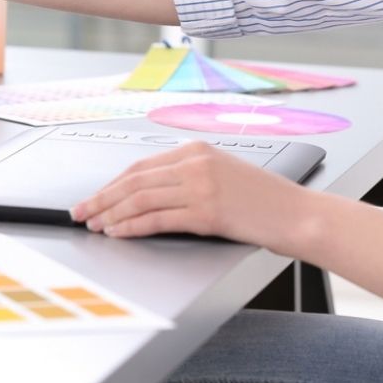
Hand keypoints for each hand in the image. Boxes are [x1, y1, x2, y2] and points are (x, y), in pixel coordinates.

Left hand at [70, 141, 312, 253]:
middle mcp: (195, 163)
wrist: (301, 215)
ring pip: (140, 198)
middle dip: (102, 197)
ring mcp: (201, 186)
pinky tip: (118, 233)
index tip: (95, 195)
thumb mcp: (222, 174)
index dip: (112, 183)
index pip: (140, 166)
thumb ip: (187, 176)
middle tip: (81, 210)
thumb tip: (145, 193)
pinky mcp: (207, 211)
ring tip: (95, 225)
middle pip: (133, 180)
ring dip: (111, 213)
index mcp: (196, 149)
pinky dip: (132, 227)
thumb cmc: (265, 200)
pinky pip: (157, 219)